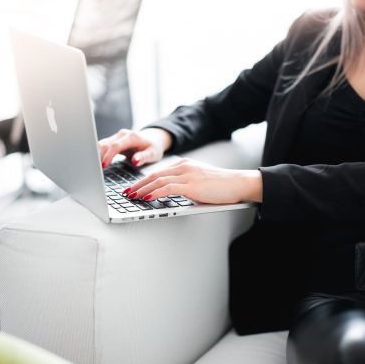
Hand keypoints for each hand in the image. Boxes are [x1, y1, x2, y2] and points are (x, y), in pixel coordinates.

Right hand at [98, 128, 172, 167]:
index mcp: (132, 137)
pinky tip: (94, 164)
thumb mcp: (153, 153)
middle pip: (105, 144)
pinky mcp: (113, 141)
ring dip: (95, 155)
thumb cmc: (153, 147)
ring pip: (101, 144)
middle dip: (98, 156)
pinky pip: (102, 146)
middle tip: (94, 170)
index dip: (108, 155)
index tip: (103, 165)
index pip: (116, 145)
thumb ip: (144, 157)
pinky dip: (97, 154)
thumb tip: (135, 161)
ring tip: (92, 168)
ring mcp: (116, 137)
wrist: (153, 139)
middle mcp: (122, 134)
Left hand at [123, 158, 262, 203]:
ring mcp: (187, 175)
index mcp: (185, 165)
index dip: (144, 180)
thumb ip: (185, 186)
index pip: (159, 172)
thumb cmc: (222, 187)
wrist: (239, 183)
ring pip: (158, 181)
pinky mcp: (191, 185)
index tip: (133, 188)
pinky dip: (154, 193)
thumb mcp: (200, 183)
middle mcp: (184, 167)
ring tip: (131, 197)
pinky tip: (146, 198)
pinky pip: (167, 188)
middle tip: (125, 193)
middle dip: (138, 185)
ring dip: (142, 190)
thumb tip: (171, 196)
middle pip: (154, 175)